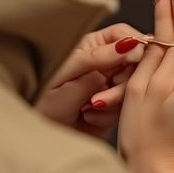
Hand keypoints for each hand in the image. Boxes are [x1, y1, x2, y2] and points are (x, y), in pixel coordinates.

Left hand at [36, 23, 144, 138]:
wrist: (39, 138)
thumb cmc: (41, 104)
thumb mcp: (67, 76)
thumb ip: (99, 58)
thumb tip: (129, 45)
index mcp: (90, 47)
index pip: (123, 34)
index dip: (133, 44)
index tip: (133, 59)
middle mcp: (103, 64)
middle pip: (134, 63)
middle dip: (122, 82)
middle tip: (99, 97)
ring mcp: (109, 86)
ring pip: (132, 86)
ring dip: (113, 100)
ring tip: (89, 107)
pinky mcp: (113, 107)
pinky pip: (126, 107)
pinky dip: (109, 114)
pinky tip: (88, 117)